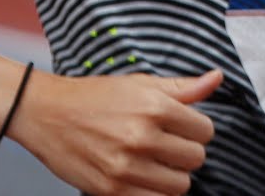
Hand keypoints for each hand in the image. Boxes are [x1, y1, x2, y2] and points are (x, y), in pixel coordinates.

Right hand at [13, 68, 220, 195]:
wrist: (47, 113)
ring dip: (173, 177)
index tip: (184, 130)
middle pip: (195, 160)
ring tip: (157, 164)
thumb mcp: (143, 83)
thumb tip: (217, 78)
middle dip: (186, 154)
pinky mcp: (109, 189)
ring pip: (179, 186)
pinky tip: (144, 179)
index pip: (206, 132)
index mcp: (156, 108)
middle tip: (169, 147)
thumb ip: (184, 87)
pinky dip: (155, 193)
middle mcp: (142, 138)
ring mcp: (125, 167)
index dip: (198, 131)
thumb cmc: (96, 96)